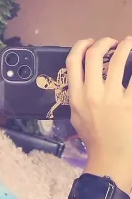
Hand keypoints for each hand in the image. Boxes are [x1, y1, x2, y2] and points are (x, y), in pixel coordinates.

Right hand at [66, 37, 131, 191]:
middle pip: (94, 55)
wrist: (111, 156)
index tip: (89, 42)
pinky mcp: (130, 103)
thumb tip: (82, 79)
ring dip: (126, 46)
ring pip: (119, 60)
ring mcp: (113, 97)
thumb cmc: (93, 138)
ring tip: (130, 44)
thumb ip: (77, 96)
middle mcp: (92, 93)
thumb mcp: (75, 115)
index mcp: (76, 96)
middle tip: (113, 42)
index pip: (73, 62)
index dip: (80, 45)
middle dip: (104, 42)